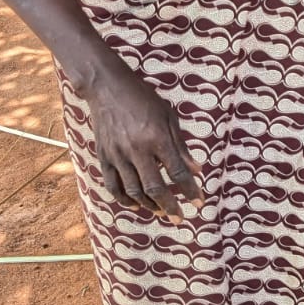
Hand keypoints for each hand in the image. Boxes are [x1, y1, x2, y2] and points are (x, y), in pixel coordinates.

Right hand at [82, 63, 202, 217]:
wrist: (107, 87)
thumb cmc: (143, 99)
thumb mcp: (169, 117)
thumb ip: (181, 146)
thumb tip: (196, 170)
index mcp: (157, 137)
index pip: (177, 172)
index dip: (190, 190)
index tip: (199, 202)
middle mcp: (136, 149)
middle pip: (155, 187)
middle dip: (169, 206)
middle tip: (180, 217)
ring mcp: (118, 154)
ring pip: (133, 190)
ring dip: (149, 205)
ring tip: (161, 211)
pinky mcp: (104, 156)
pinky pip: (113, 185)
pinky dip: (124, 199)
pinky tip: (136, 204)